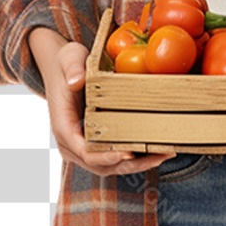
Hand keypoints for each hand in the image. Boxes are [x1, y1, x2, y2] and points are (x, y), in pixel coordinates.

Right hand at [28, 26, 175, 176]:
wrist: (62, 68)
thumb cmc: (66, 63)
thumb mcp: (68, 59)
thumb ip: (72, 69)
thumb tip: (76, 81)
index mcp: (63, 126)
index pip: (84, 151)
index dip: (106, 156)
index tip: (127, 154)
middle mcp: (71, 142)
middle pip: (100, 164)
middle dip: (129, 164)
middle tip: (157, 156)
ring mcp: (82, 145)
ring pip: (108, 165)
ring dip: (136, 164)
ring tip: (163, 154)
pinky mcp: (94, 141)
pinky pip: (112, 156)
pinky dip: (133, 157)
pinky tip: (155, 150)